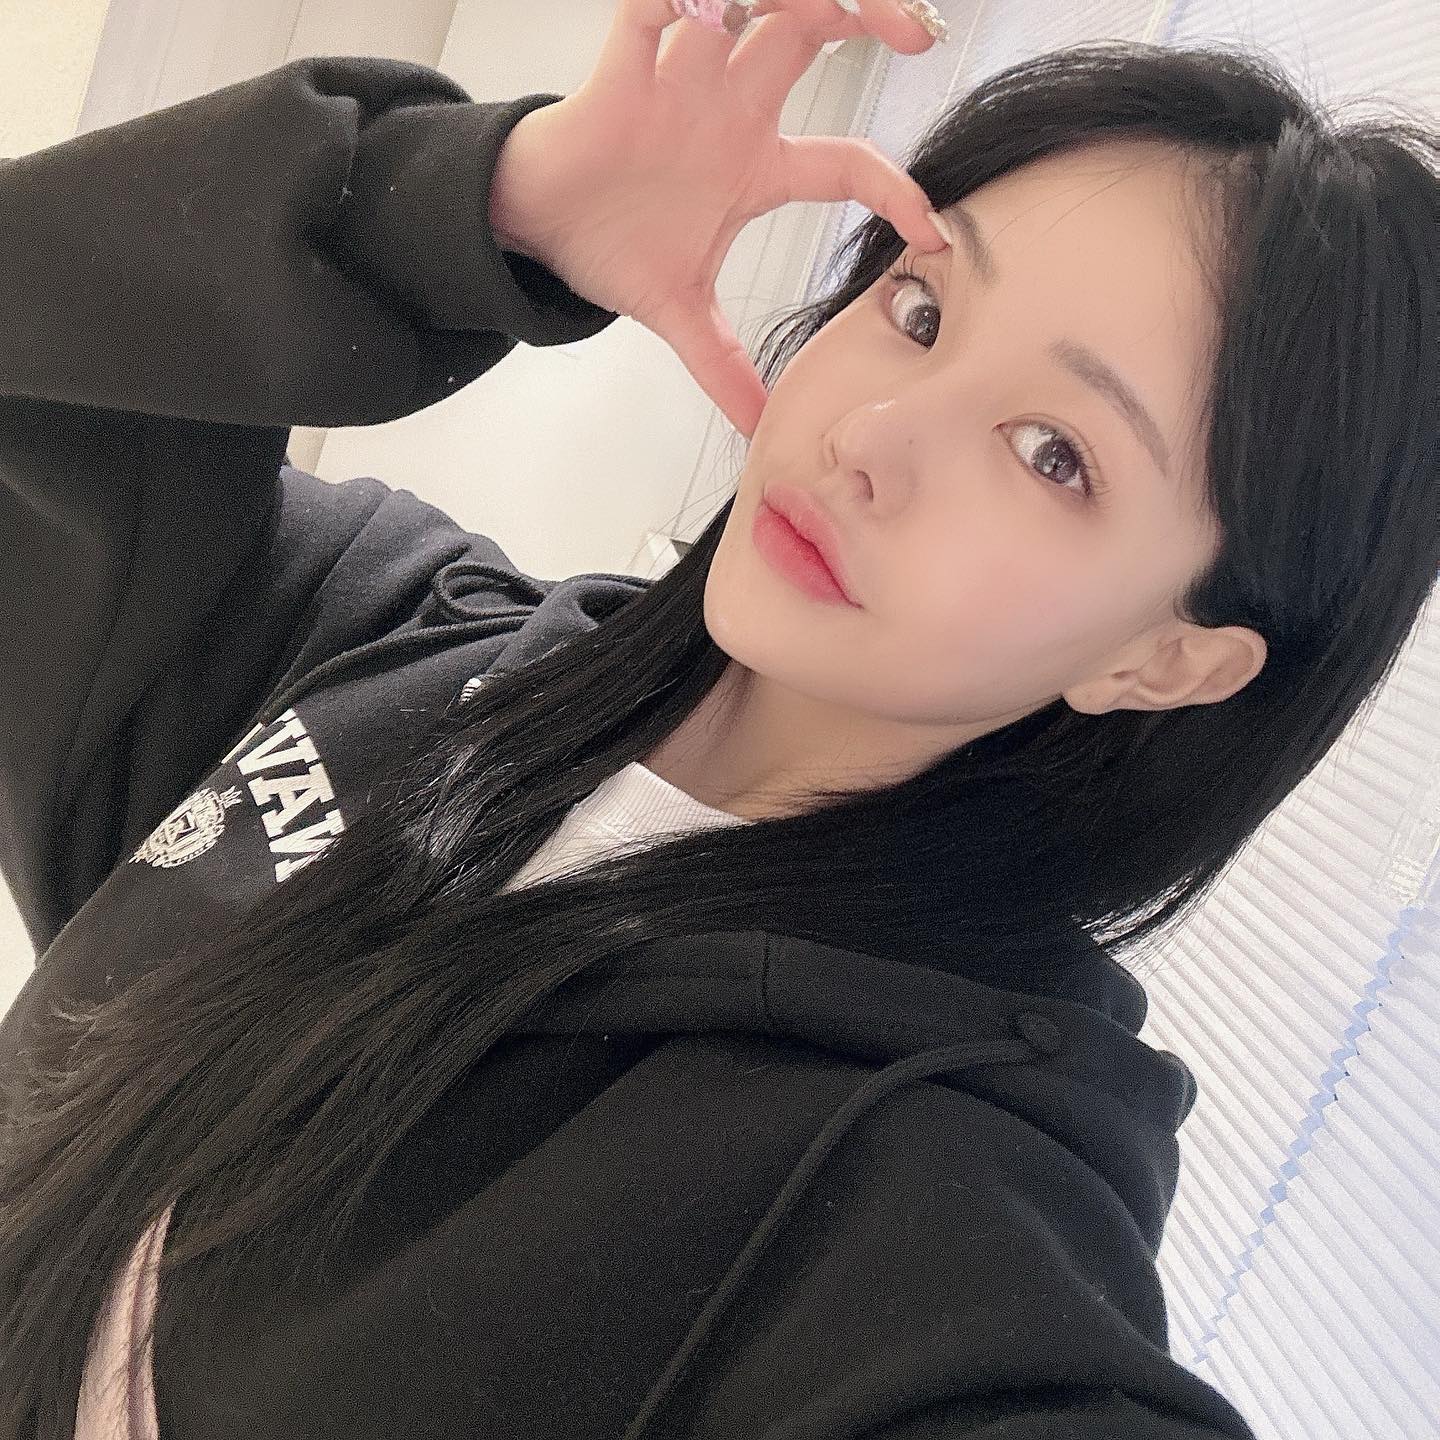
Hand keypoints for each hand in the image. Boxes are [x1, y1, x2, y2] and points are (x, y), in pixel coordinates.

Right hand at [487, 0, 949, 439]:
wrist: (536, 229)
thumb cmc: (609, 246)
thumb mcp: (682, 316)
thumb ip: (723, 367)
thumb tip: (759, 428)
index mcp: (755, 167)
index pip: (846, 163)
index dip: (894, 190)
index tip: (931, 234)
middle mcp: (729, 111)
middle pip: (813, 34)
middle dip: (868, 15)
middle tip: (917, 34)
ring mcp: (682, 83)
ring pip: (752, 3)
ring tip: (838, 7)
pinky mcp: (624, 67)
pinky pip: (657, 7)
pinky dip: (683, 0)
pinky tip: (710, 11)